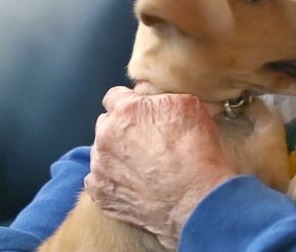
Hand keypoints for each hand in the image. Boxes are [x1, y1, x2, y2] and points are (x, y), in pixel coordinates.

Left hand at [83, 85, 234, 248]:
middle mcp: (105, 136)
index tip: (142, 113)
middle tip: (147, 140)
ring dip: (117, 155)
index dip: (131, 103)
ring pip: (102, 152)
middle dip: (122, 128)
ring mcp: (100, 166)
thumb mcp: (189, 106)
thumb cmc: (196, 152)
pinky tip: (134, 184)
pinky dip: (113, 180)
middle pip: (106, 124)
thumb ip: (162, 98)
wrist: (196, 198)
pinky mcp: (101, 194)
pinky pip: (99, 180)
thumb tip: (155, 100)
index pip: (115, 96)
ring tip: (143, 166)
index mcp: (125, 111)